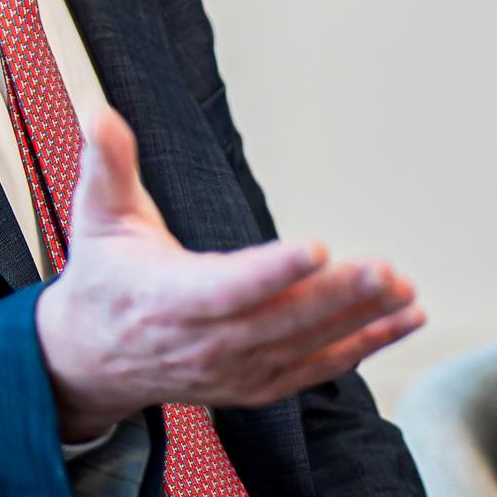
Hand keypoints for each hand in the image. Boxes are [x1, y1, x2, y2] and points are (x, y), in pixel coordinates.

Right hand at [32, 107, 423, 438]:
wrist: (89, 360)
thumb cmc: (104, 280)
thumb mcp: (96, 218)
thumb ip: (106, 164)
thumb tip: (99, 110)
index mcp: (164, 299)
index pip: (224, 289)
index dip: (271, 271)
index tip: (317, 247)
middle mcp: (201, 344)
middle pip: (277, 321)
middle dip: (336, 296)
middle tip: (386, 269)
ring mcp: (231, 372)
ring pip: (303, 347)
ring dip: (360, 321)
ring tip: (406, 292)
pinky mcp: (255, 385)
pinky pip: (314, 369)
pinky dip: (362, 348)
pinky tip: (402, 321)